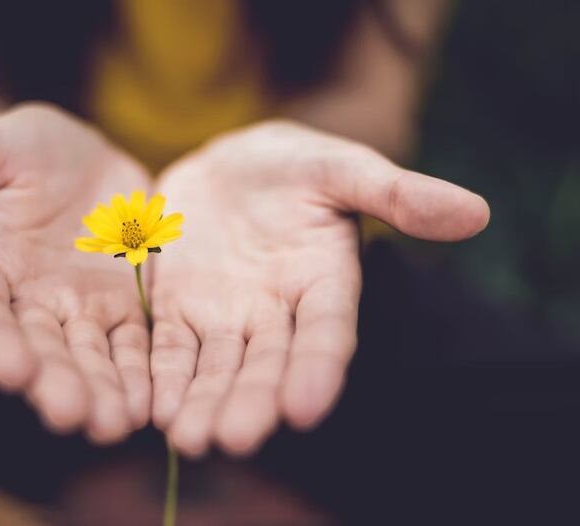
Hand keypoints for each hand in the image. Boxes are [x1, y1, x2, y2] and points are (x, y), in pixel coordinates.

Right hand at [0, 104, 151, 443]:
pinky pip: (133, 344)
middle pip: (39, 350)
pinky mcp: (122, 306)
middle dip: (56, 383)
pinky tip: (153, 401)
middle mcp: (26, 303)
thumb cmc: (17, 151)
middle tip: (74, 416)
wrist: (77, 156)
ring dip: (103, 392)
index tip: (13, 372)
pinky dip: (142, 372)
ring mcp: (77, 309)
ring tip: (117, 423)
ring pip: (89, 357)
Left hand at [150, 121, 489, 455]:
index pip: (327, 333)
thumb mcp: (341, 168)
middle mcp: (276, 312)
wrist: (228, 166)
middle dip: (251, 401)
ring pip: (216, 368)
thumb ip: (396, 193)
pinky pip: (169, 349)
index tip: (305, 408)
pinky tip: (153, 408)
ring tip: (189, 439)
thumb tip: (476, 213)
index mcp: (324, 282)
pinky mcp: (178, 310)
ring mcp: (225, 316)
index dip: (318, 368)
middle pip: (266, 364)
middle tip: (234, 439)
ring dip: (203, 403)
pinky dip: (163, 377)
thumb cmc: (294, 165)